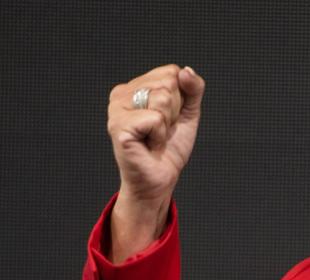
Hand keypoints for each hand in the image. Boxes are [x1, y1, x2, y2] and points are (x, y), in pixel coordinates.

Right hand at [105, 65, 205, 260]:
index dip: (180, 99)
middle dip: (174, 111)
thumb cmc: (169, 148)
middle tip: (160, 131)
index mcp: (135, 86)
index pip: (171, 72)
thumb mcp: (187, 113)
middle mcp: (121, 94)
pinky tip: (149, 145)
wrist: (159, 180)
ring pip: (162, 98)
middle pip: (167, 83)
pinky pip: (155, 118)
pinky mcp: (119, 126)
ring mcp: (116, 109)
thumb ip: (192, 89)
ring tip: (154, 138)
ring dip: (166, 124)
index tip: (168, 120)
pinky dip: (159, 136)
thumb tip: (186, 70)